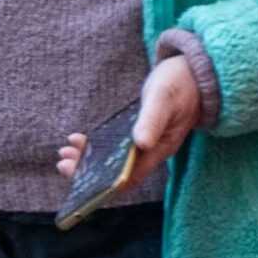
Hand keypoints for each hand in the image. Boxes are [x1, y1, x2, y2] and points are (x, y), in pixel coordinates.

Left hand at [56, 56, 202, 191]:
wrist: (194, 75)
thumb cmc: (180, 84)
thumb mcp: (163, 98)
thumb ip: (153, 120)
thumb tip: (141, 143)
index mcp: (161, 149)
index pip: (130, 177)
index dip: (104, 183)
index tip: (78, 176)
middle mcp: (153, 151)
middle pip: (118, 173)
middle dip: (89, 172)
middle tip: (63, 163)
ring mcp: (147, 142)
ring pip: (115, 161)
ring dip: (89, 160)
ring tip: (65, 153)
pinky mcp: (140, 132)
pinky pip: (116, 146)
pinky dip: (97, 146)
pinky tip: (79, 140)